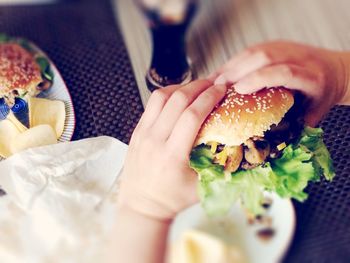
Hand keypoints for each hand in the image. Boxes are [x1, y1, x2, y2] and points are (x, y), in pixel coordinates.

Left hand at [118, 80, 226, 220]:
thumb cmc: (171, 198)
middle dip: (198, 86)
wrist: (141, 204)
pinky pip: (151, 105)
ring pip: (161, 97)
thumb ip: (220, 169)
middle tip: (212, 83)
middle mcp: (155, 141)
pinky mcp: (137, 131)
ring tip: (196, 87)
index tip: (221, 89)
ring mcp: (142, 134)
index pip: (192, 116)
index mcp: (172, 156)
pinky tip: (178, 97)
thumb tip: (241, 149)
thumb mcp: (200, 188)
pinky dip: (167, 95)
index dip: (209, 98)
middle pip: (177, 100)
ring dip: (181, 87)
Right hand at [211, 41, 349, 125]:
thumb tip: (268, 147)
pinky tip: (222, 73)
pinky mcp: (276, 45)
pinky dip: (234, 62)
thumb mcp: (314, 114)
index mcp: (311, 77)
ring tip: (213, 82)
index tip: (239, 89)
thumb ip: (294, 129)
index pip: (284, 72)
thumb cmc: (323, 95)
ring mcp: (286, 48)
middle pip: (264, 56)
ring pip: (254, 51)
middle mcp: (298, 58)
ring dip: (231, 65)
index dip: (259, 78)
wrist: (337, 70)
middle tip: (216, 88)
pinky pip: (251, 50)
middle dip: (237, 71)